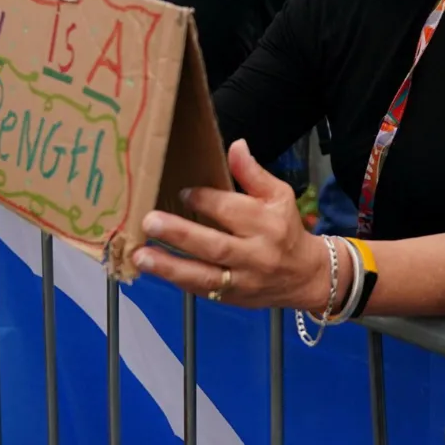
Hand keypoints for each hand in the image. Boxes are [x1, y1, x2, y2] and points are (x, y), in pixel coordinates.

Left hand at [132, 140, 331, 310]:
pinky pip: (201, 291)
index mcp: (267, 224)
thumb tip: (236, 146)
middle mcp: (255, 254)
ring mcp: (242, 281)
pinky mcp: (231, 298)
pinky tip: (154, 270)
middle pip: (215, 246)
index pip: (232, 211)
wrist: (304, 276)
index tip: (182, 192)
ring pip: (204, 276)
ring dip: (169, 267)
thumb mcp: (279, 196)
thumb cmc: (285, 229)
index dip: (205, 200)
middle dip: (180, 234)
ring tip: (140, 256)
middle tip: (149, 221)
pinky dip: (177, 280)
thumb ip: (253, 174)